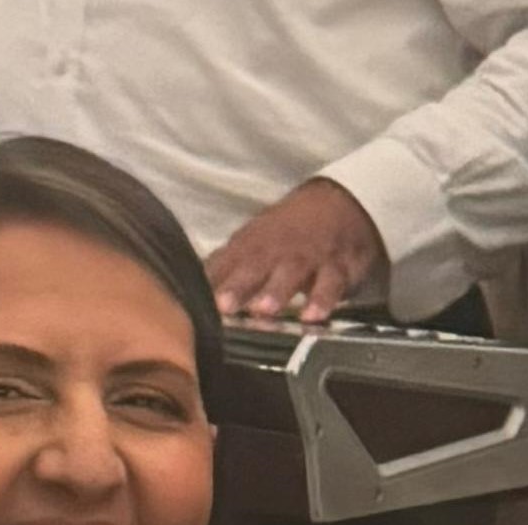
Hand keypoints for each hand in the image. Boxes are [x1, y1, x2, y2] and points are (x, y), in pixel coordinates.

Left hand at [208, 180, 388, 323]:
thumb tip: (190, 287)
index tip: (197, 302)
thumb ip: (225, 267)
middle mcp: (276, 251)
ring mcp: (307, 258)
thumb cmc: (288, 232)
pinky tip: (313, 317)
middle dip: (238, 286)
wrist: (338, 204)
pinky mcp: (337, 268)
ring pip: (291, 273)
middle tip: (223, 306)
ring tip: (264, 310)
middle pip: (254, 268)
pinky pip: (330, 284)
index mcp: (251, 246)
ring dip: (277, 291)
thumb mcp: (253, 242)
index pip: (227, 264)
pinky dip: (323, 299)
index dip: (212, 281)